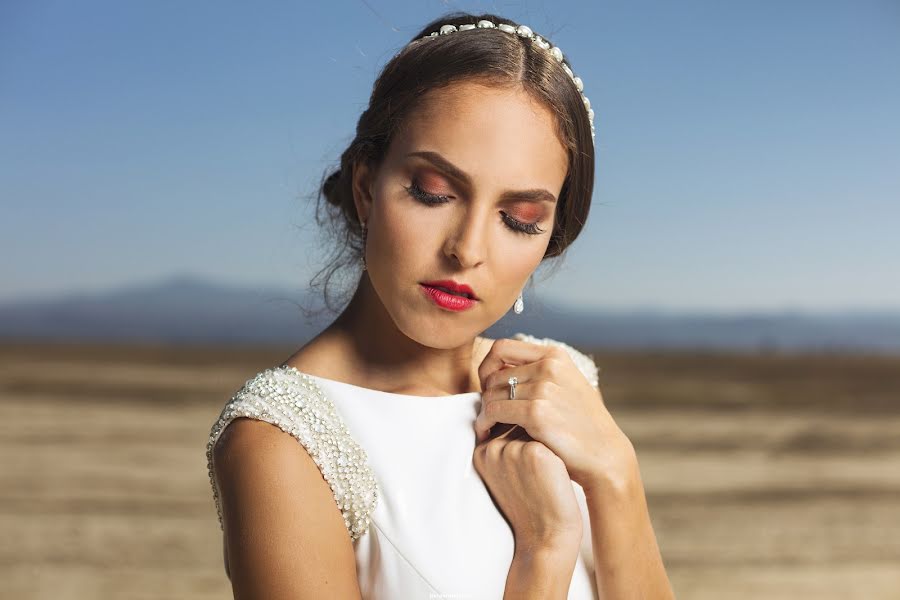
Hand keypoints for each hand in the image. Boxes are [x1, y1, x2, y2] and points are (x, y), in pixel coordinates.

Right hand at [473, 424, 582, 551]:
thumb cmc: (528, 504)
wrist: (545, 535)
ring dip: (544, 440)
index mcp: (481, 453)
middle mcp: (493, 449)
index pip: (501, 425)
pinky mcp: (534, 452)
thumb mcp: (505, 474)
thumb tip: (516, 417)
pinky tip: (557, 469)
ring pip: (534, 426)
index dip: (520, 439)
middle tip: (539, 468)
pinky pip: (549, 436)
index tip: (527, 463)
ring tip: (547, 471)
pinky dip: (556, 448)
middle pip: (517, 422)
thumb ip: (503, 446)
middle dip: (532, 437)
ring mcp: (512, 450)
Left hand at [474, 337, 637, 493]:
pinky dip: (484, 422)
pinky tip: (488, 432)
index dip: (487, 366)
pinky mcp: (536, 412)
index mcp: (554, 356)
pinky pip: (493, 411)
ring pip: (490, 394)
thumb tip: (497, 369)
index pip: (501, 347)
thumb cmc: (581, 424)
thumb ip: (537, 372)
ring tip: (488, 425)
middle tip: (489, 413)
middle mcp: (549, 367)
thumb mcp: (566, 385)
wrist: (603, 455)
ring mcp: (544, 388)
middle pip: (493, 374)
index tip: (487, 386)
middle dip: (486, 394)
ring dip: (484, 411)